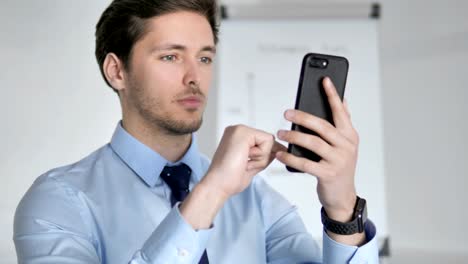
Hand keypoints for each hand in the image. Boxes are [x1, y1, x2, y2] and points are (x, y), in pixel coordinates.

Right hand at [201, 125, 283, 200]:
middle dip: (262, 158)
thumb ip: (264, 155)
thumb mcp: (253, 164)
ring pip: (269, 141)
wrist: (217, 184)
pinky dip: (260, 155)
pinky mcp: (243, 132)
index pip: (263, 142)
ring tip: (243, 162)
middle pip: (268, 141)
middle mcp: (238, 130)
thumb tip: (279, 149)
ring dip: (260, 158)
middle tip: (243, 164)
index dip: (263, 157)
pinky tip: (245, 159)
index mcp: (237, 137)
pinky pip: (268, 141)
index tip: (245, 165)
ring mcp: (240, 130)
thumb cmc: (230, 179)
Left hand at [275, 77, 358, 221]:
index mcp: (350, 135)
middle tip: (286, 112)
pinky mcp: (328, 174)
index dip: (332, 95)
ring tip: (280, 132)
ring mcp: (338, 160)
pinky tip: (280, 154)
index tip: (324, 80)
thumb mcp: (345, 144)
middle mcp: (346, 145)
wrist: (342, 196)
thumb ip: (343, 123)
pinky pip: (306, 163)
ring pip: (313, 143)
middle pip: (322, 126)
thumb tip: (343, 99)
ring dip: (294, 136)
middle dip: (303, 117)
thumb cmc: (339, 166)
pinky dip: (291, 157)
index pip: (341, 111)